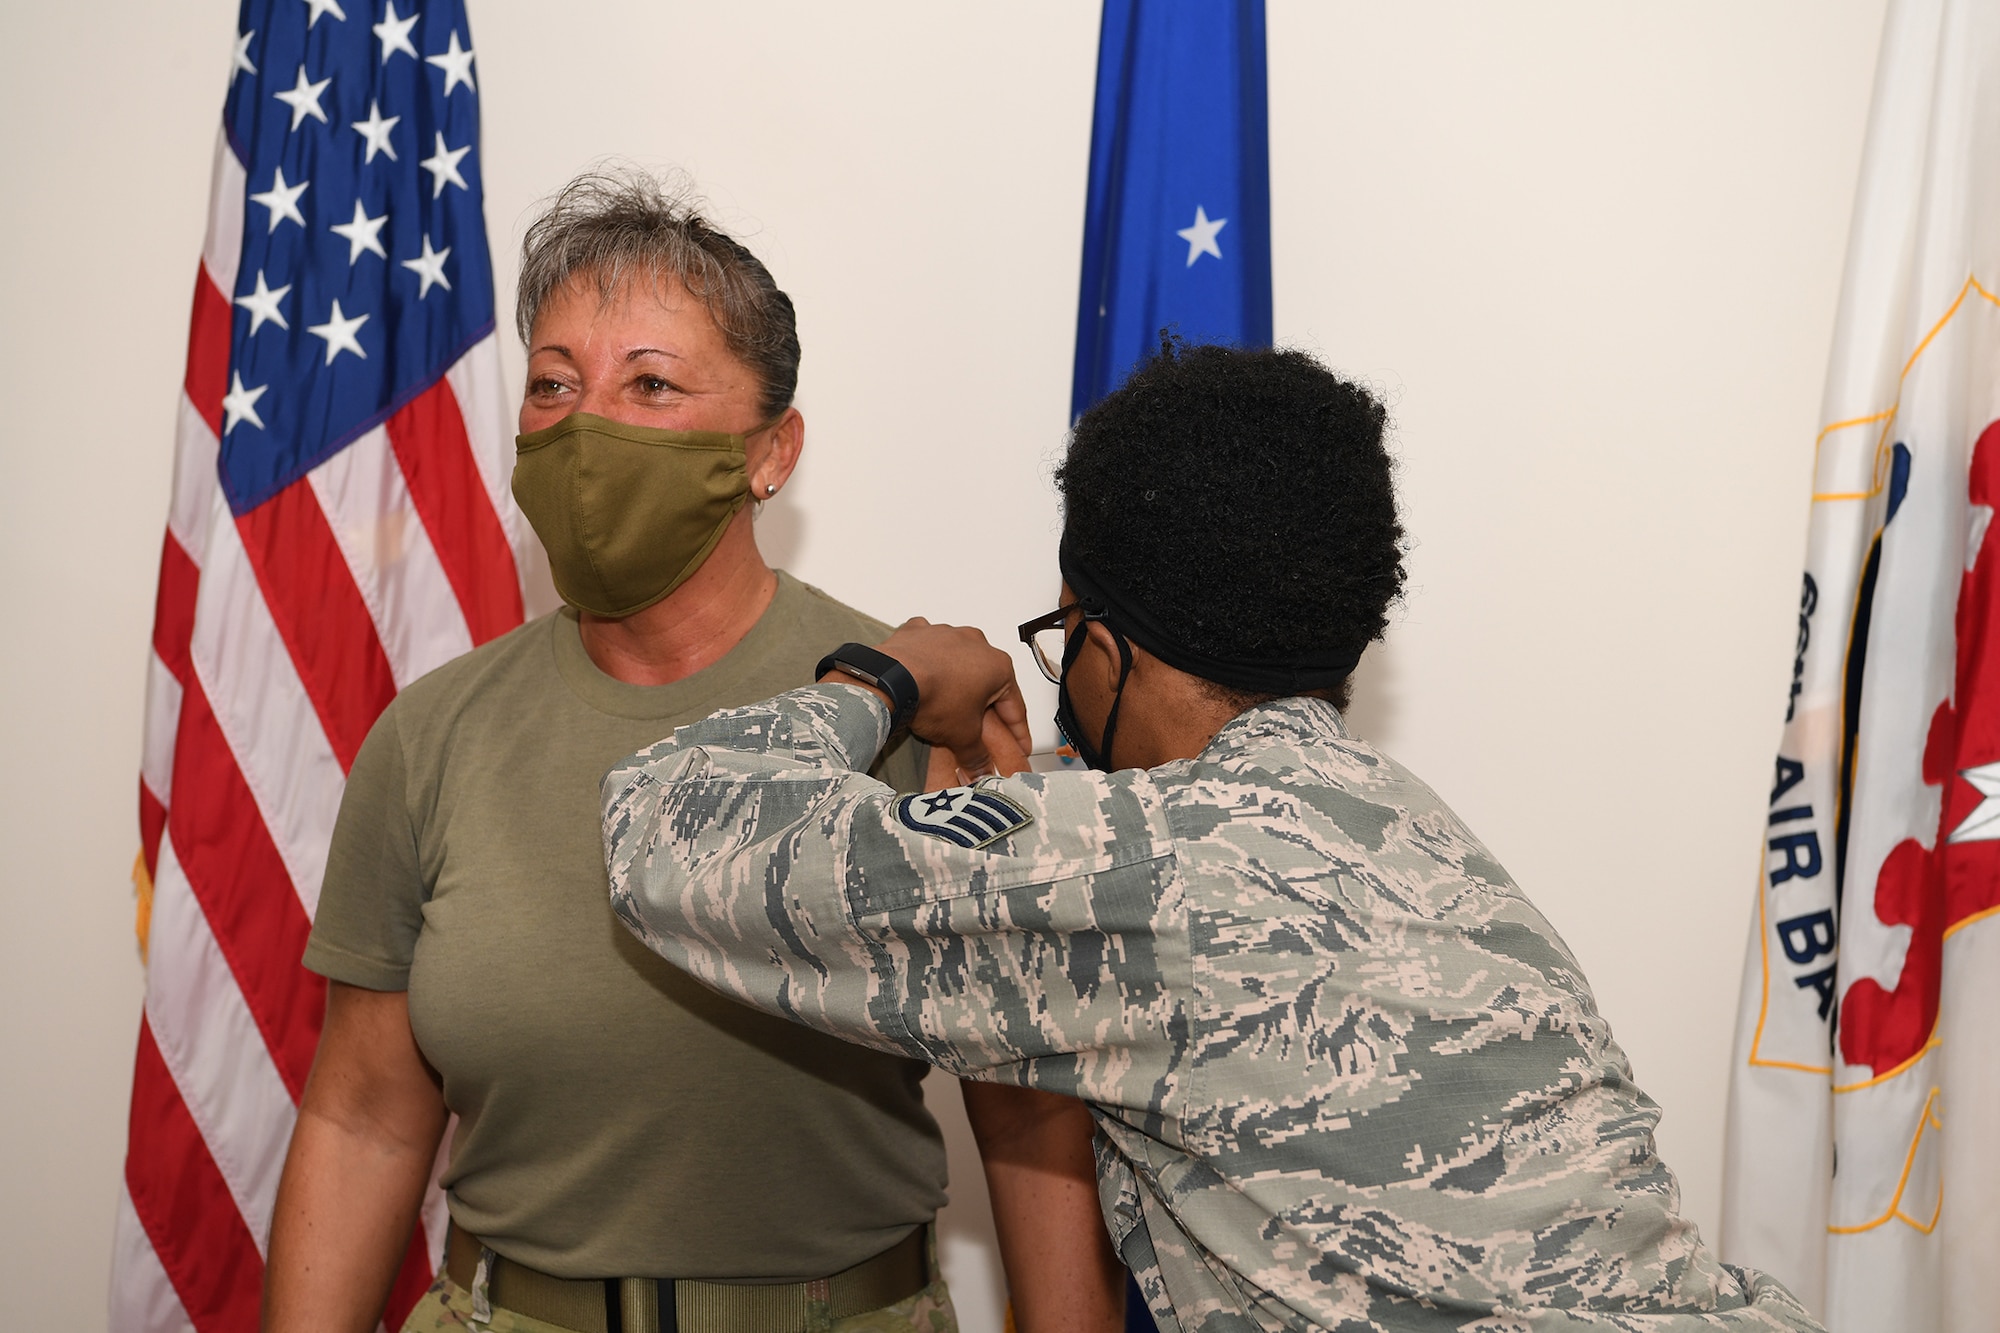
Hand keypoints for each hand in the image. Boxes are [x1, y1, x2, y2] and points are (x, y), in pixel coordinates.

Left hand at [873, 619, 1030, 775]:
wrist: (890, 680)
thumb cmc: (932, 697)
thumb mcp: (962, 736)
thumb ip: (977, 756)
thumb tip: (980, 769)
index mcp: (998, 666)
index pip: (1015, 706)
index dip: (1018, 732)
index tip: (1019, 745)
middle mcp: (976, 643)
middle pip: (988, 681)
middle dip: (987, 705)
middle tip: (986, 728)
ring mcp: (946, 634)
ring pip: (959, 662)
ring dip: (958, 681)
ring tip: (950, 703)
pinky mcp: (919, 632)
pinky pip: (929, 648)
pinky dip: (929, 661)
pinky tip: (925, 675)